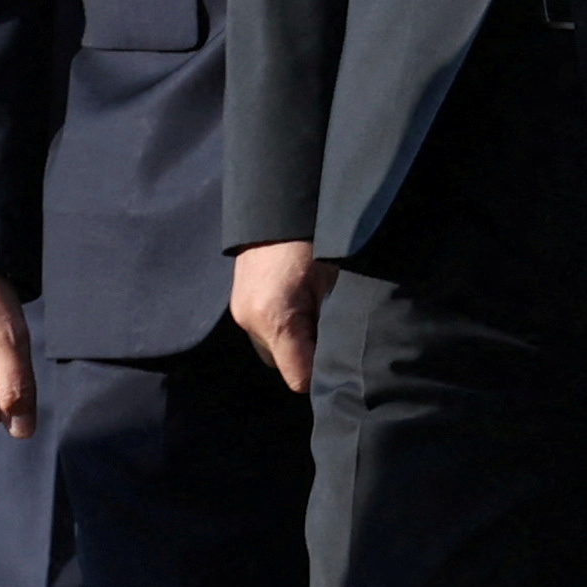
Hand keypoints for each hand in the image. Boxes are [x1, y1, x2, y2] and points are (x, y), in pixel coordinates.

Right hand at [230, 241, 334, 394]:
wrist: (279, 209)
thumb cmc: (317, 243)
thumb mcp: (335, 285)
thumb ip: (333, 326)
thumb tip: (344, 357)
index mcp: (275, 319)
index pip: (299, 377)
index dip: (324, 376)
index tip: (345, 366)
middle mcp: (250, 323)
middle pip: (284, 366)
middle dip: (310, 359)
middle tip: (337, 337)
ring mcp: (241, 314)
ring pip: (274, 350)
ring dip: (297, 344)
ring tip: (321, 320)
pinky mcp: (240, 304)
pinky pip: (265, 332)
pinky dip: (285, 330)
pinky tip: (305, 309)